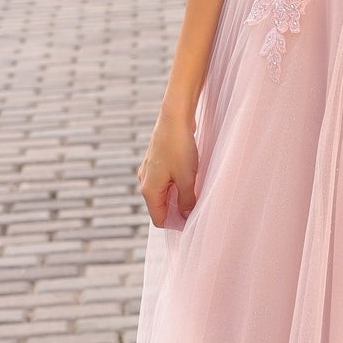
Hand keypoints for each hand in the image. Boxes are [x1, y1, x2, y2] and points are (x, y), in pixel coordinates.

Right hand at [136, 103, 198, 227]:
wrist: (174, 118)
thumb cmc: (180, 148)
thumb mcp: (187, 179)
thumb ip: (187, 201)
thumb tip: (186, 215)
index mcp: (149, 190)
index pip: (158, 219)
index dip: (175, 224)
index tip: (193, 222)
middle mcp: (144, 181)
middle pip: (160, 207)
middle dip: (177, 211)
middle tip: (197, 208)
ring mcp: (148, 170)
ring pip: (163, 193)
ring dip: (177, 197)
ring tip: (195, 192)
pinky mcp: (155, 161)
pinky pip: (164, 181)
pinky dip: (175, 184)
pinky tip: (189, 178)